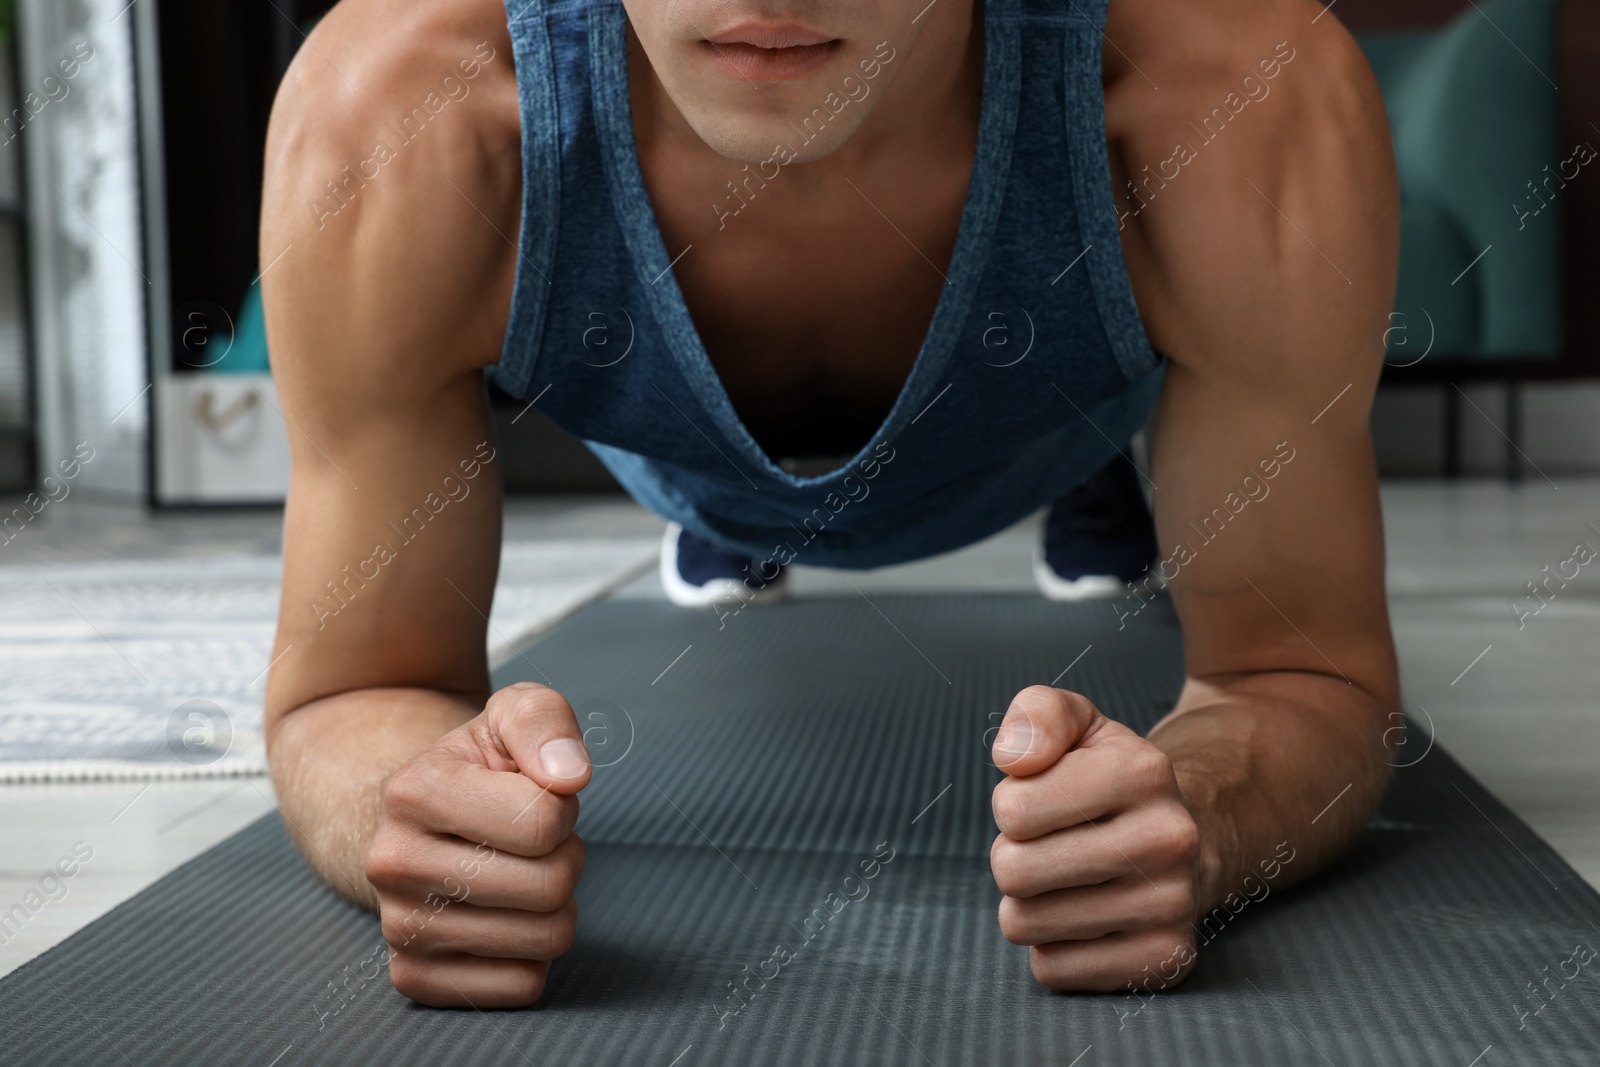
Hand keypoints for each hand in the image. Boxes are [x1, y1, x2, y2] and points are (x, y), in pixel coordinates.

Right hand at [364, 682, 590, 1006]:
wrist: (415, 823)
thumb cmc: (479, 768)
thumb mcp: (511, 716)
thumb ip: (545, 723)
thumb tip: (570, 776)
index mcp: (412, 792)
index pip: (545, 822)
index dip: (561, 807)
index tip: (533, 797)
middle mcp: (392, 864)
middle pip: (551, 886)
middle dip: (565, 857)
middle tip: (533, 843)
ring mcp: (399, 927)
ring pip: (546, 939)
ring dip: (554, 905)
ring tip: (517, 873)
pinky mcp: (415, 979)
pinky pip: (525, 985)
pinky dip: (534, 953)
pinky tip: (503, 917)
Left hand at [989, 685, 1203, 992]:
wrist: (1187, 836)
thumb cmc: (1108, 778)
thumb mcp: (1079, 725)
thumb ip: (1038, 715)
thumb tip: (1012, 757)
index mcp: (1145, 771)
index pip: (1013, 810)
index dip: (1013, 804)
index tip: (1046, 800)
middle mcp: (1171, 839)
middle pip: (1014, 871)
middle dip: (1013, 855)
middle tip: (1051, 844)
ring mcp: (1173, 906)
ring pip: (1026, 924)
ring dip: (1028, 902)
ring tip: (1068, 878)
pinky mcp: (1164, 961)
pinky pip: (1053, 969)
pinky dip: (1052, 945)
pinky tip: (1086, 915)